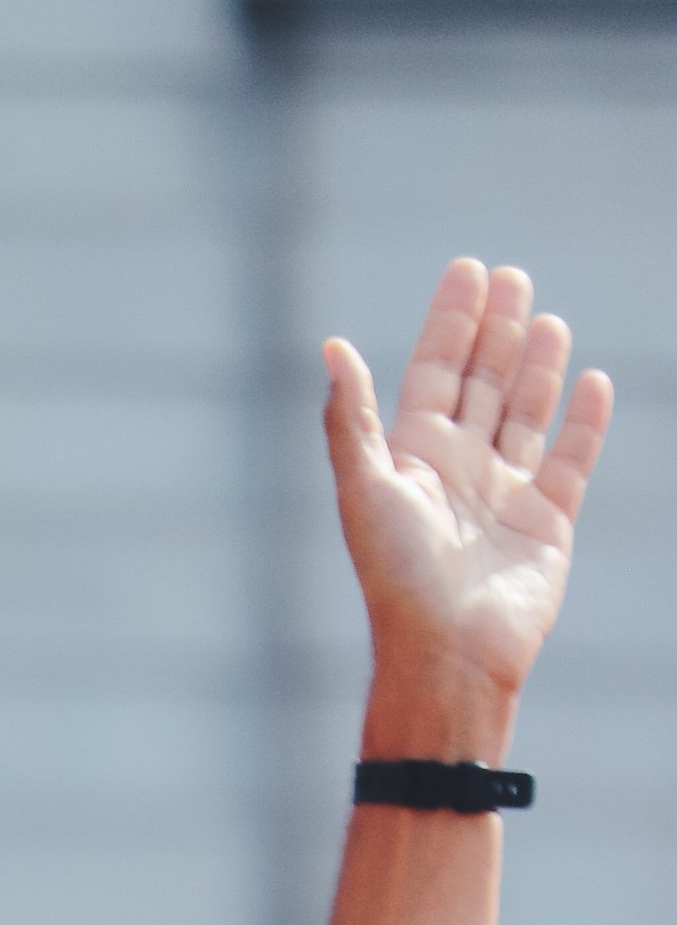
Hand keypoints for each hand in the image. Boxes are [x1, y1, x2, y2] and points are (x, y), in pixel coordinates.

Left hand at [324, 258, 611, 723]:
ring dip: (537, 366)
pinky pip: (571, 459)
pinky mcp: (547, 523)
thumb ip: (351, 419)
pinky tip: (593, 383)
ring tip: (546, 319)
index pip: (436, 372)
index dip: (452, 323)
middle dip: (497, 331)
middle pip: (483, 384)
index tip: (469, 270)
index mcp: (413, 458)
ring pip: (526, 413)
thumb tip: (331, 347)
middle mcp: (459, 470)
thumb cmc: (398, 577)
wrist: (449, 653)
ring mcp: (505, 495)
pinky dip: (584, 422)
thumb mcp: (366, 490)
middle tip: (513, 276)